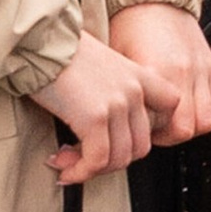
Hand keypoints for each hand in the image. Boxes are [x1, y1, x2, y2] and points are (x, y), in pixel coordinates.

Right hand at [37, 34, 163, 178]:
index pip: (170, 107)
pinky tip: (62, 168)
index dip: (150, 129)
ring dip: (91, 169)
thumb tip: (102, 126)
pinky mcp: (95, 117)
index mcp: (138, 74)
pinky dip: (80, 172)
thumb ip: (112, 89)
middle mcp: (134, 89)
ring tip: (68, 162)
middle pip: (141, 146)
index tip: (121, 138)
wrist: (40, 39)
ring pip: (120, 159)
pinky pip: (96, 161)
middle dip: (112, 161)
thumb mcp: (101, 64)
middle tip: (85, 159)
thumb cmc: (60, 51)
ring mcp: (117, 104)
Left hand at [111, 0, 210, 145]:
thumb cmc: (129, 24)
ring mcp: (202, 70)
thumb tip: (121, 119)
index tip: (137, 126)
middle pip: (187, 128)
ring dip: (191, 126)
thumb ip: (126, 92)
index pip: (158, 123)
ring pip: (208, 120)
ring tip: (174, 119)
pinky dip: (208, 112)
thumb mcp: (118, 59)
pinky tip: (191, 106)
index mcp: (158, 71)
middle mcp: (185, 73)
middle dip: (169, 136)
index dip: (146, 132)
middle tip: (154, 128)